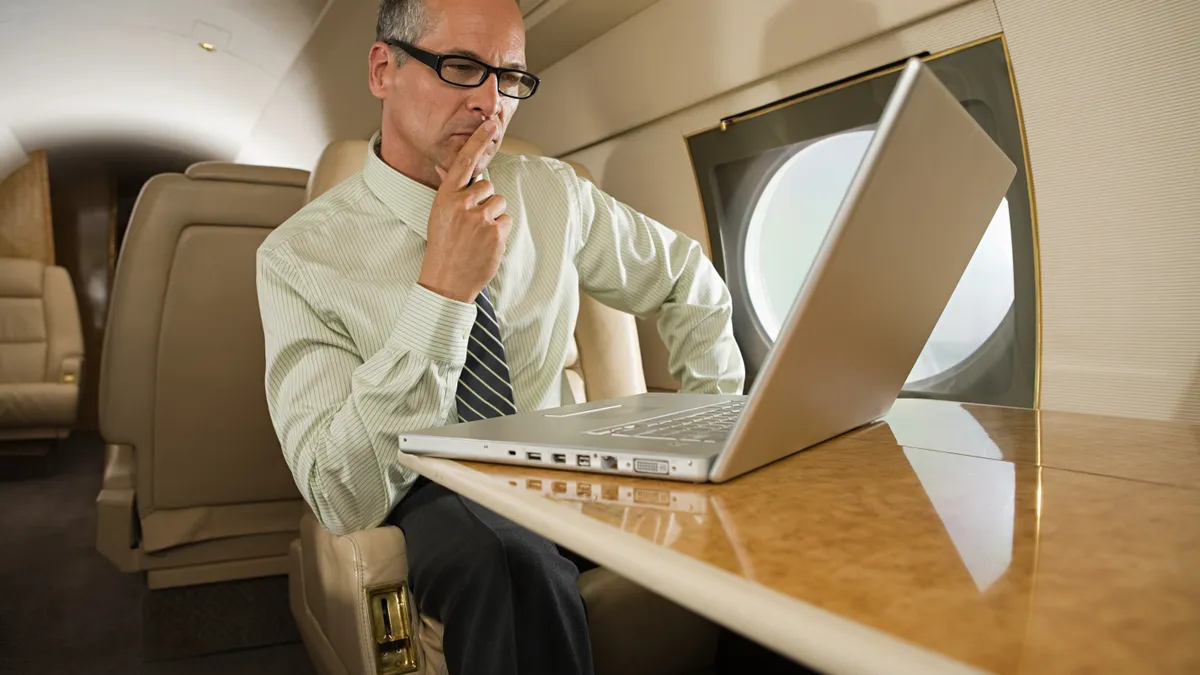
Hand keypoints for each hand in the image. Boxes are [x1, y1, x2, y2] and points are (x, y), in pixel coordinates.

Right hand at [417, 120, 511, 303]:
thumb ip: (449, 190)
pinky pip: (506, 219)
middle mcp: (462, 204)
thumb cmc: (443, 245)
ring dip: (492, 216)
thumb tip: (446, 165)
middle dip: (484, 201)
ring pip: (498, 202)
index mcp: (445, 197)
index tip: (490, 124)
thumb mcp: (439, 214)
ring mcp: (479, 219)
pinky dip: (500, 230)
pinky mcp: (495, 233)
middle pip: (487, 186)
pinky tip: (486, 243)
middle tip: (471, 223)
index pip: (464, 162)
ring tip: (477, 234)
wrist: (446, 280)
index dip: (478, 141)